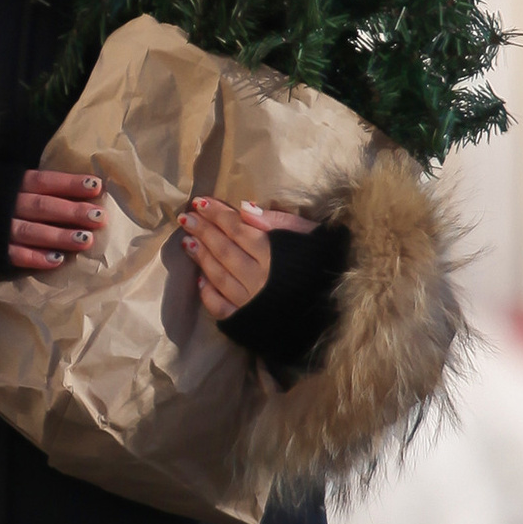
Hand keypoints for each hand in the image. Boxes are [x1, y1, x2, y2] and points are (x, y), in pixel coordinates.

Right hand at [7, 167, 104, 272]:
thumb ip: (34, 184)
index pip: (44, 181)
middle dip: (72, 212)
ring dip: (59, 236)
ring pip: (31, 231)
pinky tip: (57, 261)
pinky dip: (35, 257)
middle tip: (100, 217)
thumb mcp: (6, 182)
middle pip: (42, 206)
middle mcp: (6, 204)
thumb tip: (80, 184)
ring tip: (85, 240)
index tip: (96, 185)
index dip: (69, 184)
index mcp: (12, 184)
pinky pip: (14, 254)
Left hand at [177, 197, 316, 319]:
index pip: (237, 229)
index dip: (217, 214)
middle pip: (224, 250)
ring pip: (218, 276)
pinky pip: (220, 307)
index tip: (200, 202)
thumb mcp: (308, 235)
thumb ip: (277, 221)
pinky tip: (199, 279)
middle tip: (186, 218)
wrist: (336, 310)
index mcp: (273, 253)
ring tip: (187, 242)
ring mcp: (250, 301)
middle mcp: (258, 277)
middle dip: (203, 231)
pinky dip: (208, 293)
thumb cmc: (323, 265)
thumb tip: (244, 207)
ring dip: (201, 258)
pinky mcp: (246, 321)